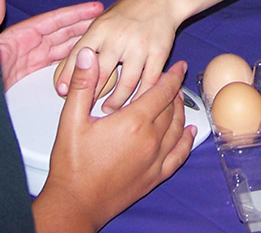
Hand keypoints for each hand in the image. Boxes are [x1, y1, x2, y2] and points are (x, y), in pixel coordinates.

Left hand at [0, 0, 103, 89]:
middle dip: (85, 25)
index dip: (76, 13)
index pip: (55, 20)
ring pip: (62, 47)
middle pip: (63, 32)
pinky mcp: (30, 72)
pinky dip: (71, 58)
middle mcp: (28, 43)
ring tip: (102, 38)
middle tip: (108, 21)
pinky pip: (55, 62)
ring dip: (82, 41)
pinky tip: (84, 58)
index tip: (95, 8)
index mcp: (21, 34)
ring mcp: (30, 58)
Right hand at [33, 50, 192, 231]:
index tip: (180, 66)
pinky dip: (187, 141)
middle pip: (171, 108)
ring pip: (178, 129)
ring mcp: (155, 160)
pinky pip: (179, 155)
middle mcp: (150, 140)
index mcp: (133, 122)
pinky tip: (190, 133)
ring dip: (181, 112)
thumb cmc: (72, 166)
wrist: (76, 204)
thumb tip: (87, 55)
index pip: (161, 92)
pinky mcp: (155, 177)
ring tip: (178, 101)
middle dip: (174, 92)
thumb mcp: (71, 120)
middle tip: (173, 81)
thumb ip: (83, 85)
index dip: (172, 77)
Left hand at [54, 0, 176, 110]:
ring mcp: (140, 47)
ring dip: (116, 102)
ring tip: (109, 109)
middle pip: (100, 75)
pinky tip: (135, 104)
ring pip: (126, 85)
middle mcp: (118, 38)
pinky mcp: (159, 53)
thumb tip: (71, 67)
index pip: (78, 56)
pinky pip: (149, 82)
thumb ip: (89, 42)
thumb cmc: (130, 10)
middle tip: (86, 108)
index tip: (63, 92)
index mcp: (100, 28)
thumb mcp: (103, 19)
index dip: (68, 76)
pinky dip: (142, 96)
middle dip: (91, 96)